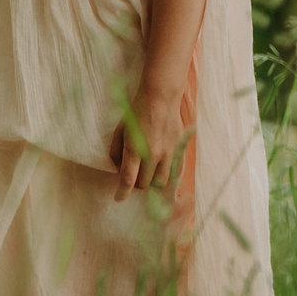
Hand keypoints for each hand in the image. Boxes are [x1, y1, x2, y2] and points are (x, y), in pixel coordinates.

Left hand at [110, 85, 186, 201]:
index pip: (128, 180)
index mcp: (135, 149)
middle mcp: (154, 155)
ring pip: (161, 182)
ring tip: (148, 174)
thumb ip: (116, 151)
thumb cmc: (136, 111)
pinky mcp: (180, 149)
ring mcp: (169, 153)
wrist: (160, 97)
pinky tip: (162, 171)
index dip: (122, 193)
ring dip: (152, 181)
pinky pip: (175, 172)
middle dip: (136, 184)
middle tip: (133, 178)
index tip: (118, 198)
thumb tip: (118, 168)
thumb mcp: (120, 130)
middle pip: (144, 183)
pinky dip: (167, 176)